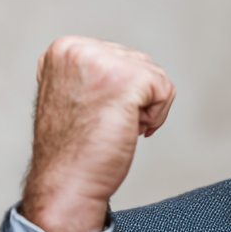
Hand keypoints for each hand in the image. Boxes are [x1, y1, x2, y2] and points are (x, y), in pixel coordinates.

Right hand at [19, 37, 175, 231]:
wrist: (66, 182)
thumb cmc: (73, 148)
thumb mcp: (77, 94)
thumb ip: (96, 71)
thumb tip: (129, 64)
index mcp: (64, 49)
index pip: (120, 57)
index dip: (120, 92)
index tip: (95, 114)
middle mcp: (78, 48)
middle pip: (140, 63)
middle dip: (134, 99)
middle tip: (105, 124)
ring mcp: (102, 60)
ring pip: (155, 77)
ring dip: (145, 109)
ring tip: (113, 127)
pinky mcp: (127, 78)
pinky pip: (166, 91)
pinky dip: (157, 117)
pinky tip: (129, 130)